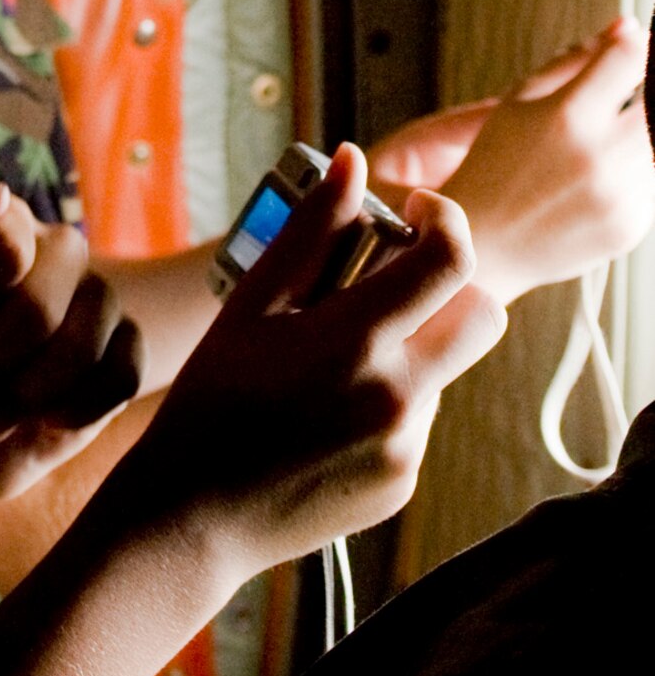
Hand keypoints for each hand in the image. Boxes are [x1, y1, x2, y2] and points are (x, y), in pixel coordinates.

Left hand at [0, 181, 144, 493]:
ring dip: (20, 399)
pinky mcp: (128, 343)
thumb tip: (0, 195)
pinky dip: (67, 413)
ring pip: (80, 350)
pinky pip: (119, 379)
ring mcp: (101, 292)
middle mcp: (60, 244)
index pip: (2, 253)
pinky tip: (41, 413)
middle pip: (36, 313)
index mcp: (5, 217)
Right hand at [117, 145, 504, 589]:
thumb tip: (351, 159)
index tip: (414, 211)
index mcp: (354, 341)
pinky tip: (326, 414)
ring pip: (446, 368)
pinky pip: (420, 419)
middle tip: (388, 285)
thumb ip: (311, 231)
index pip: (451, 260)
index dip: (443, 219)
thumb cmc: (212, 399)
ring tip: (328, 365)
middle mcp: (396, 398)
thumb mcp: (250, 304)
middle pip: (483, 316)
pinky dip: (389, 400)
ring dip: (410, 347)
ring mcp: (406, 447)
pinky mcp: (404, 482)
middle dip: (449, 287)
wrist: (193, 515)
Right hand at [370, 19, 653, 302]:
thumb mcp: (520, 101)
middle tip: (628, 93)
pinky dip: (637, 171)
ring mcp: (620, 196)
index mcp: (568, 116)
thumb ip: (576, 61)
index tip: (641, 45)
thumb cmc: (493, 167)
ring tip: (604, 139)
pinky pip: (653, 184)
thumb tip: (627, 27)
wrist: (481, 245)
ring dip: (640, 133)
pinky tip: (601, 176)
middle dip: (648, 91)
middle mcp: (599, 157)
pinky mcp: (631, 226)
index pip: (632, 60)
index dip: (643, 46)